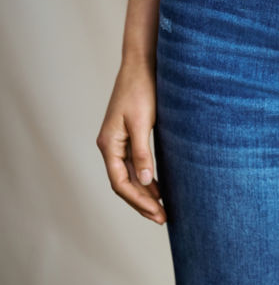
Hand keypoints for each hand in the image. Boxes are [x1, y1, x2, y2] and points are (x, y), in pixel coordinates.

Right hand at [96, 60, 165, 224]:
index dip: (138, 201)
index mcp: (109, 144)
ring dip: (145, 193)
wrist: (142, 65)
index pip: (120, 183)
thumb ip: (142, 153)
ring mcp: (119, 141)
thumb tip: (145, 182)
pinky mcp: (130, 135)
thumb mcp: (143, 122)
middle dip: (142, 203)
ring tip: (162, 209)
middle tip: (163, 219)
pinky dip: (146, 178)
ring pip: (129, 176)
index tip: (157, 214)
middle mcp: (111, 145)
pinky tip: (159, 187)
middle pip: (124, 183)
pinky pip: (135, 164)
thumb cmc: (142, 90)